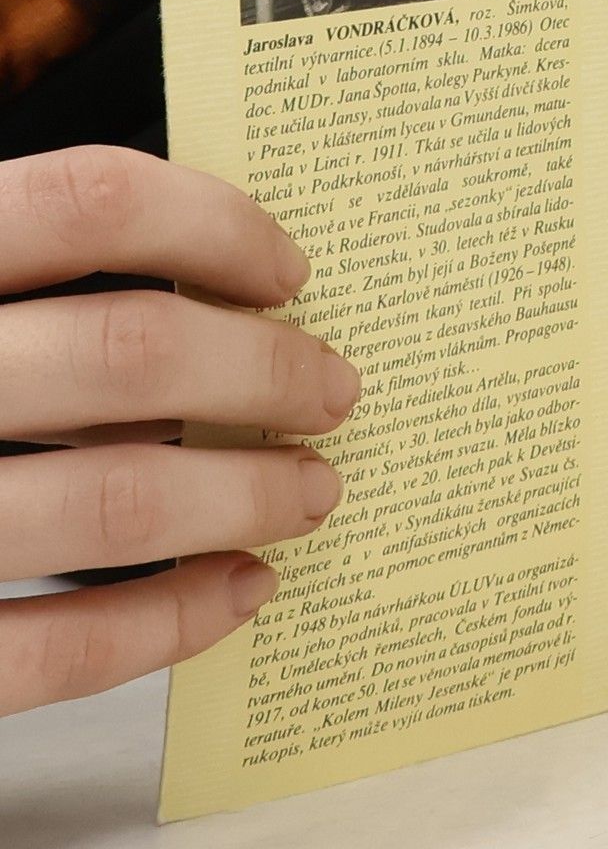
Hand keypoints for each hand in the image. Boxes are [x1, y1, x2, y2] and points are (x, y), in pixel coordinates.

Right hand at [0, 148, 359, 714]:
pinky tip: (237, 594)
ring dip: (245, 498)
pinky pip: (52, 647)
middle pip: (129, 351)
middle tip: (333, 389)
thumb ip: (12, 279)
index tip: (287, 269)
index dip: (211, 225)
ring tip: (309, 492)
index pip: (84, 201)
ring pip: (114, 502)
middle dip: (264, 372)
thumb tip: (202, 278)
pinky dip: (169, 622)